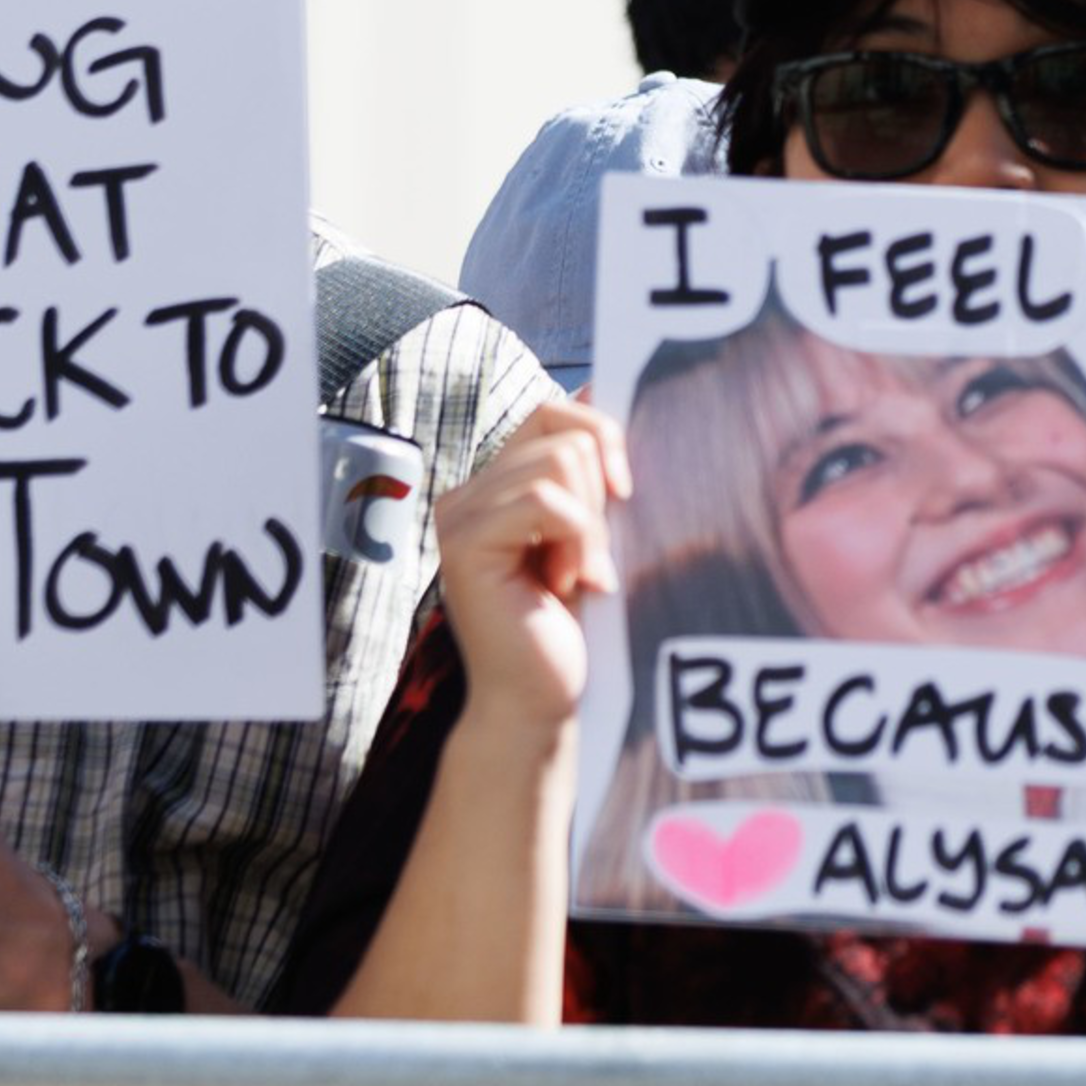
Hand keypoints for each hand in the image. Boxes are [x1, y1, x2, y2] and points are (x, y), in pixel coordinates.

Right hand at [432, 397, 619, 737]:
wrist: (541, 699)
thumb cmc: (571, 623)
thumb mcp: (590, 531)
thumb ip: (588, 469)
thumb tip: (597, 386)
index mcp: (495, 484)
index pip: (553, 410)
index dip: (601, 436)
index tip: (625, 491)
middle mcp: (468, 492)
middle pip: (562, 436)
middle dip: (598, 497)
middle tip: (588, 560)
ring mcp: (459, 515)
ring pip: (557, 464)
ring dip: (588, 526)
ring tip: (577, 575)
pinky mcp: (465, 543)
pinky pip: (543, 502)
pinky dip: (575, 540)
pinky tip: (568, 583)